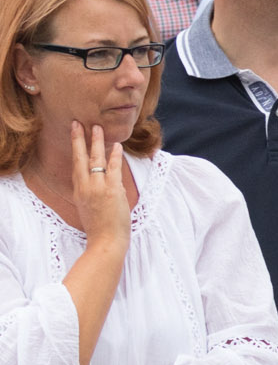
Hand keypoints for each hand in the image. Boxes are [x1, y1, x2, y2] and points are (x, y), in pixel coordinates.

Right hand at [68, 123, 130, 238]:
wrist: (105, 241)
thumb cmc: (100, 228)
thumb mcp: (89, 208)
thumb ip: (94, 193)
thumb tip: (106, 184)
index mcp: (79, 191)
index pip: (76, 166)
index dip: (75, 150)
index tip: (75, 135)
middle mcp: (85, 187)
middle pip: (80, 158)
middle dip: (79, 139)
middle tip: (80, 123)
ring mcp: (98, 188)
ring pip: (95, 160)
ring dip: (97, 142)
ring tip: (98, 127)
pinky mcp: (111, 191)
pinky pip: (113, 169)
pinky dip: (115, 156)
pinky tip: (116, 146)